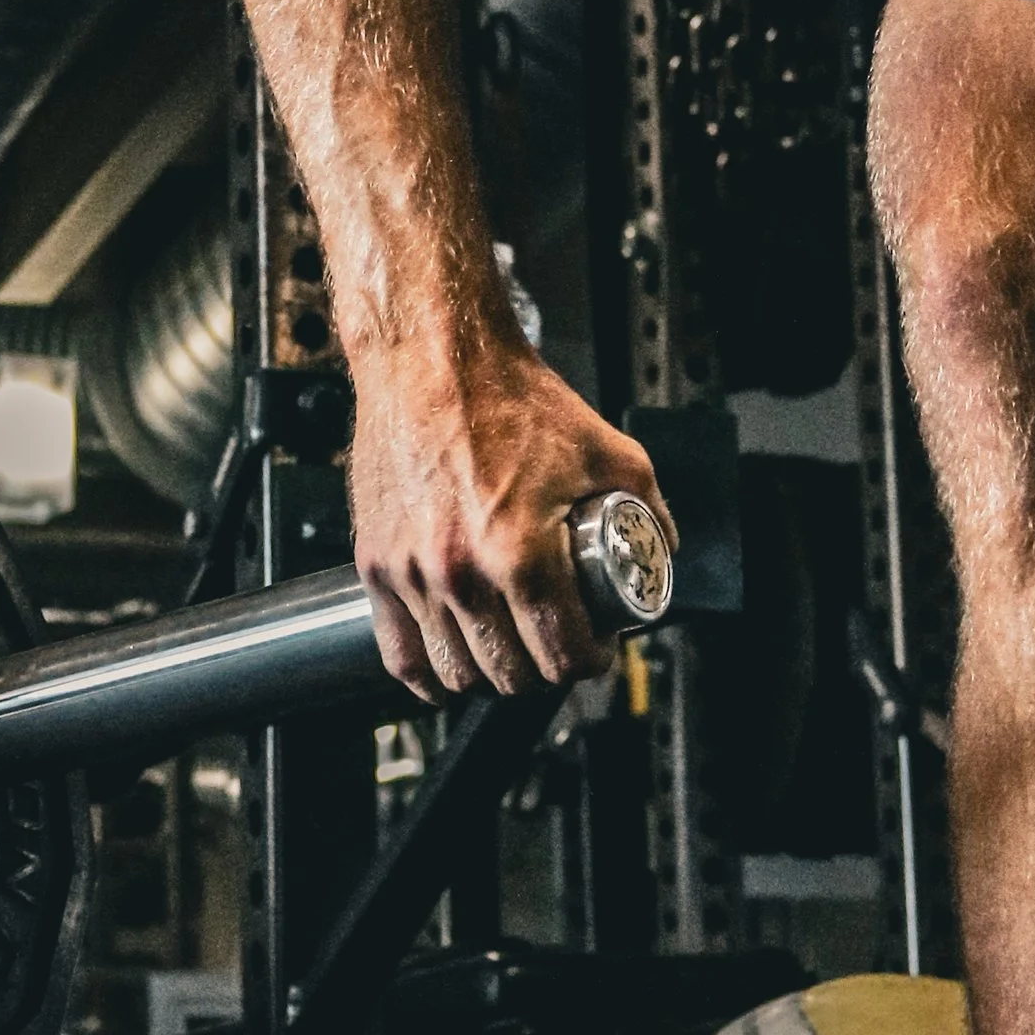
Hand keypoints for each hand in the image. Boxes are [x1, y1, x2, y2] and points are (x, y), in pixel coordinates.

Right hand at [348, 334, 674, 700]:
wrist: (431, 359)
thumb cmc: (509, 397)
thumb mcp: (609, 451)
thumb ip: (646, 509)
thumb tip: (660, 552)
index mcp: (522, 555)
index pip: (563, 657)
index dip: (591, 660)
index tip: (594, 644)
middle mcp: (462, 574)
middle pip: (511, 676)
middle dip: (544, 668)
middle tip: (555, 640)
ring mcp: (412, 574)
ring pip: (456, 673)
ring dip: (490, 671)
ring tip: (508, 644)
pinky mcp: (374, 565)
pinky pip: (399, 654)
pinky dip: (428, 671)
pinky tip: (451, 660)